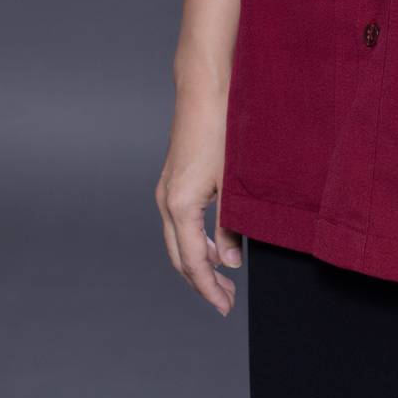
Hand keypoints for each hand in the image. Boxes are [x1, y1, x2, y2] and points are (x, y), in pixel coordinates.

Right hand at [154, 81, 242, 316]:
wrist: (204, 90)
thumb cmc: (220, 129)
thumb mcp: (231, 182)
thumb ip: (231, 225)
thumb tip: (231, 261)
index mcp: (180, 206)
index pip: (193, 262)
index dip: (209, 289)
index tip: (226, 307)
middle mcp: (166, 201)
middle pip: (180, 257)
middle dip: (202, 282)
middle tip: (226, 300)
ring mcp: (166, 189)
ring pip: (178, 240)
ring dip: (199, 261)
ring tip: (224, 276)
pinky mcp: (173, 180)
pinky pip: (180, 223)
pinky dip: (196, 240)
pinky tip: (216, 242)